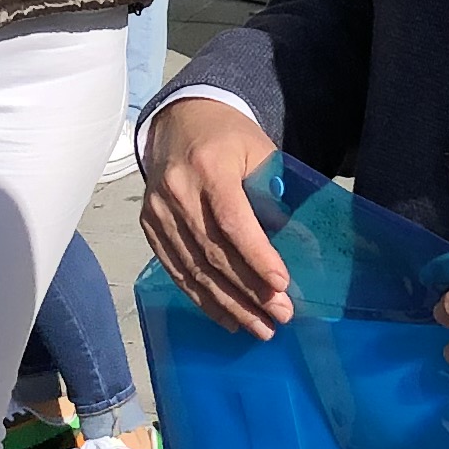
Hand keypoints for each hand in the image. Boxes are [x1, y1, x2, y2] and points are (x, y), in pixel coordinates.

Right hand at [141, 93, 288, 335]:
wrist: (179, 120)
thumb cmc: (228, 137)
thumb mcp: (259, 151)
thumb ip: (274, 194)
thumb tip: (298, 244)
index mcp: (209, 166)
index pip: (233, 221)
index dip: (256, 256)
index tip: (281, 285)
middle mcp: (177, 191)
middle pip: (213, 252)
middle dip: (249, 291)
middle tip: (280, 317)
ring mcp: (158, 211)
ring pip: (194, 269)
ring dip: (228, 304)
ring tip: (259, 328)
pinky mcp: (149, 226)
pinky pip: (176, 270)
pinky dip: (202, 298)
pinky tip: (227, 318)